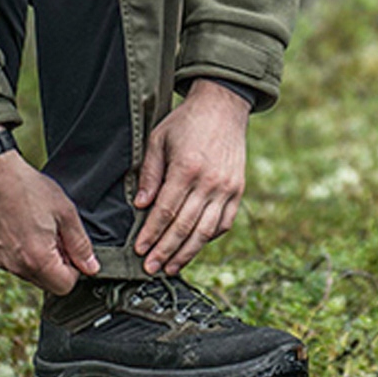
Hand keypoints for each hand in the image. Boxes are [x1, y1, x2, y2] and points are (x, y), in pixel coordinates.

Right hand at [0, 142, 98, 294]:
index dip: (74, 269)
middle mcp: (16, 266)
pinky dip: (19, 251)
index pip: (64, 286)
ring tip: (36, 228)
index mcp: (38, 259)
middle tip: (55, 235)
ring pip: (27, 273)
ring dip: (37, 258)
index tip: (70, 249)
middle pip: (45, 283)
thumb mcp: (65, 212)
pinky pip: (10, 262)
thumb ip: (80, 244)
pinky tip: (19, 227)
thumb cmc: (29, 188)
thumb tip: (91, 267)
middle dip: (55, 265)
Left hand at [134, 79, 249, 275]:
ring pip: (205, 231)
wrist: (223, 107)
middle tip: (150, 269)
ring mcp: (227, 188)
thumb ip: (149, 173)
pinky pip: (223, 223)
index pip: (165, 211)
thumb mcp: (158, 139)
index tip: (139, 250)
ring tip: (170, 268)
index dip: (151, 234)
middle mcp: (209, 182)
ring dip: (186, 252)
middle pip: (184, 226)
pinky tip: (193, 247)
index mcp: (186, 168)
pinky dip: (208, 238)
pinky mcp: (237, 191)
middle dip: (165, 251)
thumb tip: (140, 206)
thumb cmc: (186, 122)